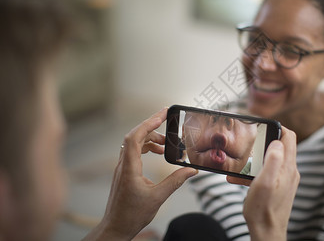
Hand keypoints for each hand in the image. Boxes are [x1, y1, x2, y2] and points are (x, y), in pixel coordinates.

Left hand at [83, 108, 197, 240]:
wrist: (115, 228)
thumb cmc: (131, 215)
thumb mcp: (158, 198)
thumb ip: (175, 181)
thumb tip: (191, 170)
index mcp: (129, 168)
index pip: (136, 136)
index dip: (149, 122)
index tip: (163, 113)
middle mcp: (123, 164)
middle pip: (135, 136)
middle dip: (152, 126)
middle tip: (167, 120)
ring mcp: (122, 168)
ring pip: (134, 143)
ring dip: (150, 138)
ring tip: (166, 144)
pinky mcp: (124, 172)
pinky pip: (134, 152)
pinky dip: (147, 147)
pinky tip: (158, 153)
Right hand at [242, 127, 299, 240]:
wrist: (267, 232)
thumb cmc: (263, 209)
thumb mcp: (264, 182)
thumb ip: (272, 160)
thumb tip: (277, 142)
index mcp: (287, 167)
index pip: (289, 137)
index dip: (277, 127)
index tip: (262, 127)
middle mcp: (289, 171)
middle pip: (280, 146)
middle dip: (264, 142)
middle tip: (249, 143)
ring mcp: (285, 179)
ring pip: (271, 160)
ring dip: (256, 159)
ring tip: (240, 164)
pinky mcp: (279, 187)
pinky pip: (268, 172)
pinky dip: (255, 172)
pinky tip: (239, 179)